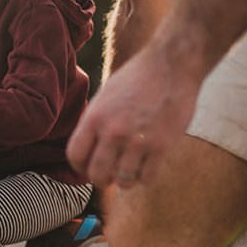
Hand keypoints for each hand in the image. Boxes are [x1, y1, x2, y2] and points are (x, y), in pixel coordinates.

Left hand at [67, 45, 199, 187]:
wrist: (171, 65)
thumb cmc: (138, 78)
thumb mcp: (106, 95)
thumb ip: (95, 122)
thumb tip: (87, 148)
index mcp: (95, 117)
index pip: (75, 155)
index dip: (80, 166)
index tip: (88, 166)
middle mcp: (113, 131)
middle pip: (96, 174)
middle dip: (101, 179)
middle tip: (109, 174)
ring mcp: (137, 140)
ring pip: (123, 181)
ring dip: (125, 180)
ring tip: (130, 169)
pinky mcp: (161, 146)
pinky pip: (148, 178)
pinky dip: (145, 177)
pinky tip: (147, 166)